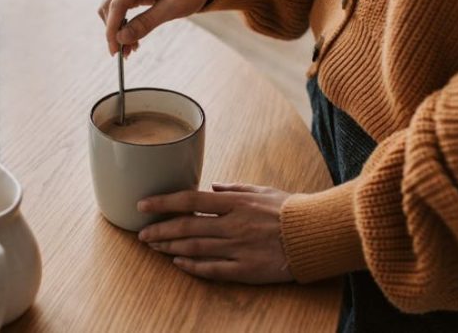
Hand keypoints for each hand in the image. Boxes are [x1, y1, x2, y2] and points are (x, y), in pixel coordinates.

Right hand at [99, 0, 217, 55]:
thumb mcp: (172, 8)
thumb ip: (146, 23)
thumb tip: (121, 39)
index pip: (118, 2)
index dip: (113, 28)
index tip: (114, 50)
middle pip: (109, 5)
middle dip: (114, 31)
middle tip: (123, 54)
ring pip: (110, 8)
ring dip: (117, 29)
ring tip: (130, 48)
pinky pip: (118, 8)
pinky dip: (122, 24)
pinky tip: (132, 39)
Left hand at [137, 182, 293, 283]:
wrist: (316, 234)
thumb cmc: (290, 209)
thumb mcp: (262, 190)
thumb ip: (234, 188)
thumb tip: (213, 186)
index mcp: (236, 202)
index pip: (190, 200)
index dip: (163, 203)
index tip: (143, 204)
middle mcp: (233, 225)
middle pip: (187, 228)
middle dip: (160, 230)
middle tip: (141, 233)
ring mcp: (239, 248)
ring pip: (195, 248)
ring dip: (171, 248)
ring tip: (153, 246)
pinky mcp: (247, 269)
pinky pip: (214, 269)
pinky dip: (193, 266)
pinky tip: (178, 264)